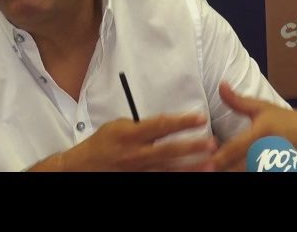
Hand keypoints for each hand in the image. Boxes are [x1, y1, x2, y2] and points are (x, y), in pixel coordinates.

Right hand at [31, 114, 217, 170]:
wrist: (84, 167)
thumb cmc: (102, 143)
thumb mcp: (118, 126)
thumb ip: (141, 126)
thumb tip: (164, 125)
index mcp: (131, 134)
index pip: (161, 125)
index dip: (182, 121)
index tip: (200, 117)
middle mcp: (136, 153)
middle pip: (169, 150)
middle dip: (192, 146)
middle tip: (212, 143)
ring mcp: (139, 170)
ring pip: (170, 169)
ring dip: (191, 166)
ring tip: (211, 163)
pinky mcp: (140, 180)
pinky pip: (162, 179)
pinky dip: (177, 176)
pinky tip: (192, 174)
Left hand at [212, 82, 296, 170]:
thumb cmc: (286, 121)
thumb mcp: (263, 108)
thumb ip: (238, 101)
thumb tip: (221, 85)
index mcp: (262, 132)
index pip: (237, 148)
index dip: (221, 157)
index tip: (207, 162)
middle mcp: (269, 151)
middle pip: (241, 166)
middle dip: (224, 168)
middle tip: (207, 168)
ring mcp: (278, 166)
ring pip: (251, 173)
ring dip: (235, 172)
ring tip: (218, 171)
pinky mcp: (284, 173)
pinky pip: (262, 176)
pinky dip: (248, 174)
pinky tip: (235, 172)